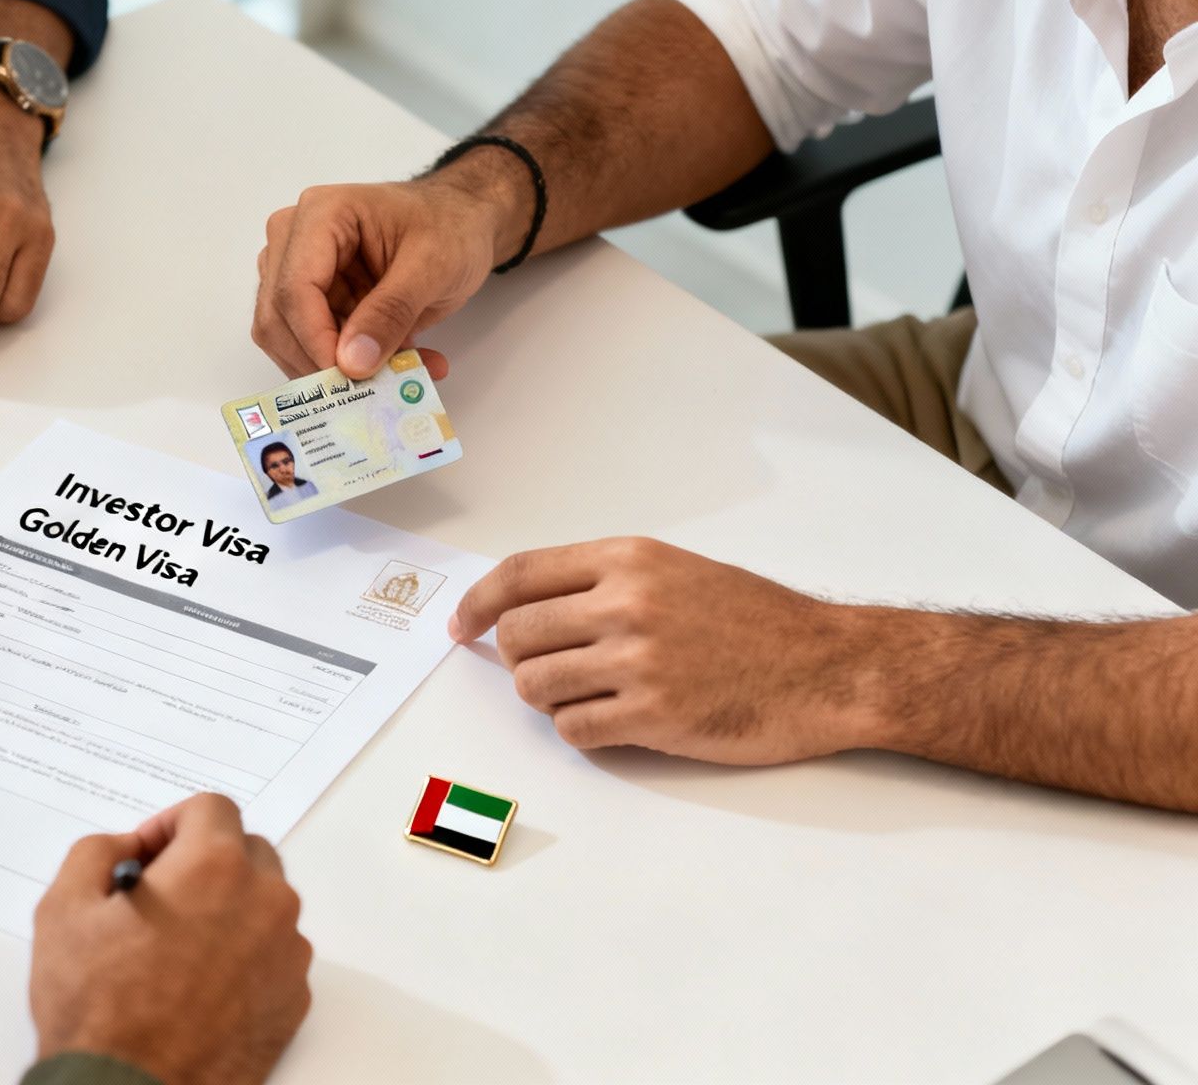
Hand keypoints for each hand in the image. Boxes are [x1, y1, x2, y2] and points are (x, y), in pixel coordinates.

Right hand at [29, 794, 313, 1084]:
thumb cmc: (98, 1010)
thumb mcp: (63, 908)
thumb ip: (97, 851)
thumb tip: (128, 847)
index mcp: (215, 867)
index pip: (211, 808)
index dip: (171, 823)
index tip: (148, 854)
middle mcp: (266, 902)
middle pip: (247, 851)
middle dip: (205, 860)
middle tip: (160, 896)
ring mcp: (287, 954)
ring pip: (265, 903)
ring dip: (228, 907)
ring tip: (177, 946)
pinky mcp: (293, 999)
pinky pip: (274, 955)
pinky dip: (245, 955)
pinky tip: (200, 984)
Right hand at [252, 153, 527, 380]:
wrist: (459, 221)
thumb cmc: (448, 227)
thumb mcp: (433, 266)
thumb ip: (392, 312)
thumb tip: (352, 363)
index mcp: (321, 215)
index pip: (295, 288)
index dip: (315, 340)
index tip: (349, 377)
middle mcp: (293, 239)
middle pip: (279, 317)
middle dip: (320, 361)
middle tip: (373, 388)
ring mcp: (294, 270)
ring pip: (285, 339)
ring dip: (335, 369)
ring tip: (398, 373)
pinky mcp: (307, 302)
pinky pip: (309, 347)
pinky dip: (347, 366)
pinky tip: (396, 366)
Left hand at [448, 538, 888, 764]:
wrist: (827, 667)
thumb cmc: (757, 621)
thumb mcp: (676, 572)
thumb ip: (603, 583)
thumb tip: (527, 608)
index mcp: (628, 560)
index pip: (519, 574)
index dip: (478, 603)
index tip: (463, 627)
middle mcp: (627, 603)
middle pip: (518, 635)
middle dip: (518, 660)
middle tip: (546, 671)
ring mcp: (638, 661)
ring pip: (536, 686)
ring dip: (548, 698)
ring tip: (588, 695)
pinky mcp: (653, 715)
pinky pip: (573, 729)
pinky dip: (580, 730)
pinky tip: (611, 721)